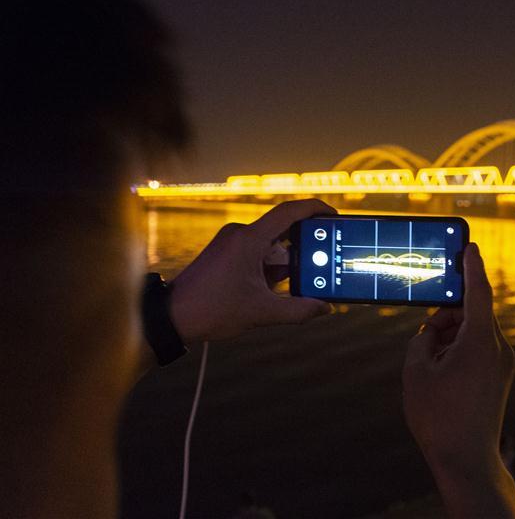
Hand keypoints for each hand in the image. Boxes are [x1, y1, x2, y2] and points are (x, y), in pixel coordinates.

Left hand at [169, 199, 334, 342]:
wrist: (171, 317)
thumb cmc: (211, 310)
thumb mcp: (261, 313)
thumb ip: (298, 310)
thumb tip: (324, 308)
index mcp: (249, 239)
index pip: (289, 211)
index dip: (315, 209)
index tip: (333, 215)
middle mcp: (240, 234)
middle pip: (283, 231)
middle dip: (302, 249)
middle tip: (319, 264)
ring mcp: (231, 242)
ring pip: (270, 245)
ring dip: (284, 263)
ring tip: (293, 285)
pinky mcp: (226, 253)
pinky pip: (257, 252)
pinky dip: (269, 267)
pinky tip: (272, 288)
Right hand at [402, 243, 514, 517]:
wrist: (466, 460)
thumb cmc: (438, 416)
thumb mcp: (416, 370)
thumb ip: (423, 337)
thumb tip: (434, 329)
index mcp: (479, 341)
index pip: (477, 291)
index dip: (471, 266)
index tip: (469, 246)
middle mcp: (497, 348)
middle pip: (472, 312)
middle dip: (447, 314)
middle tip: (425, 331)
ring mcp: (502, 363)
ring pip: (474, 331)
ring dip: (451, 334)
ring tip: (429, 362)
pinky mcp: (500, 376)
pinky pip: (479, 348)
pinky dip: (460, 348)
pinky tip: (441, 370)